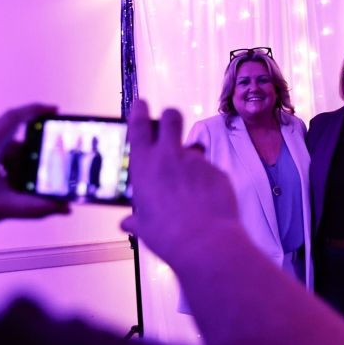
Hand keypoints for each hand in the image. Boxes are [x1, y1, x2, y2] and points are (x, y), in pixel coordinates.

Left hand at [0, 104, 69, 238]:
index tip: (54, 109)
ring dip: (15, 167)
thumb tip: (64, 208)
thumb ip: (36, 207)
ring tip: (24, 189)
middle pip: (11, 143)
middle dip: (29, 158)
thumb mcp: (3, 208)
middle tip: (46, 173)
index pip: (12, 118)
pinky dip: (3, 170)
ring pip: (1, 153)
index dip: (35, 110)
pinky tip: (7, 191)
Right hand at [121, 101, 238, 260]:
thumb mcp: (144, 227)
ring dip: (191, 161)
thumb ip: (136, 220)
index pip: (139, 125)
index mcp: (145, 165)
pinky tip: (206, 202)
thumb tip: (126, 223)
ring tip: (191, 189)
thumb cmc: (167, 235)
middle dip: (170, 116)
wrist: (204, 241)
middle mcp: (169, 156)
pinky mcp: (217, 170)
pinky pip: (210, 170)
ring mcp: (196, 161)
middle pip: (171, 117)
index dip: (139, 110)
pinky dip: (207, 182)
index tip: (141, 103)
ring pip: (193, 150)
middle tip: (169, 123)